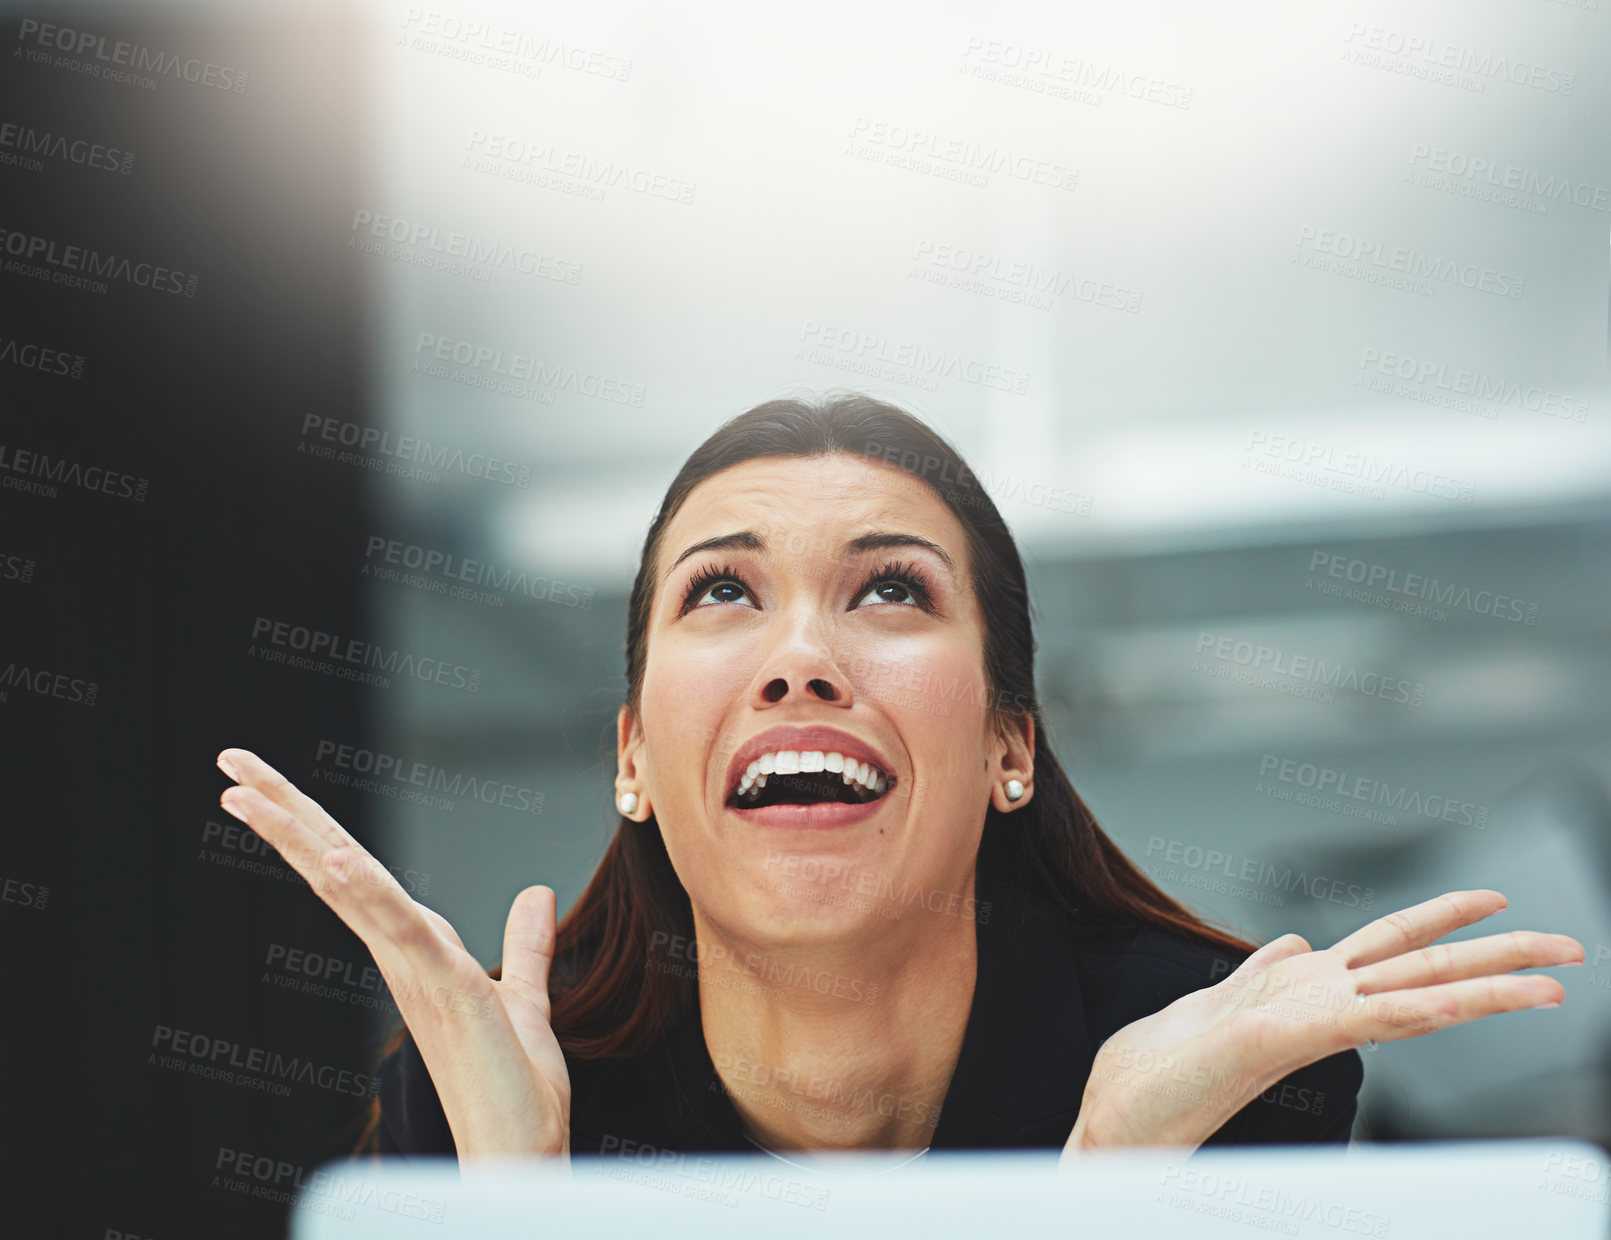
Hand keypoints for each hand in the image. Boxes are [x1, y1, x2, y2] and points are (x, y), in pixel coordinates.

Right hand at [216, 747, 569, 1159]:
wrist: (519, 1156)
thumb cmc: (514, 1090)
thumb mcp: (522, 997)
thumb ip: (524, 947)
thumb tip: (535, 893)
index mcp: (415, 951)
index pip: (356, 874)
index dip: (315, 827)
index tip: (270, 786)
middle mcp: (401, 957)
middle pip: (333, 868)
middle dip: (285, 812)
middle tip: (229, 759)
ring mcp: (415, 973)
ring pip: (348, 888)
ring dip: (298, 837)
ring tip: (246, 790)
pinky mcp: (444, 989)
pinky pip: (398, 929)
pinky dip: (365, 892)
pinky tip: (331, 858)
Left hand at [1062, 890, 1581, 1156]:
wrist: (1112, 1125)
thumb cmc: (1155, 1074)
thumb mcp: (1210, 1000)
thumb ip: (1258, 970)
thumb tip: (1291, 939)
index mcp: (1298, 988)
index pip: (1389, 952)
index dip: (1446, 927)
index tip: (1499, 903)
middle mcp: (1309, 1002)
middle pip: (1419, 965)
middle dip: (1497, 953)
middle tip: (1573, 946)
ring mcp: (1298, 1021)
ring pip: (1410, 991)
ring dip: (1486, 982)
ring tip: (1556, 976)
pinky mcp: (1275, 1041)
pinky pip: (1360, 1019)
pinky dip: (1420, 1011)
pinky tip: (1461, 1004)